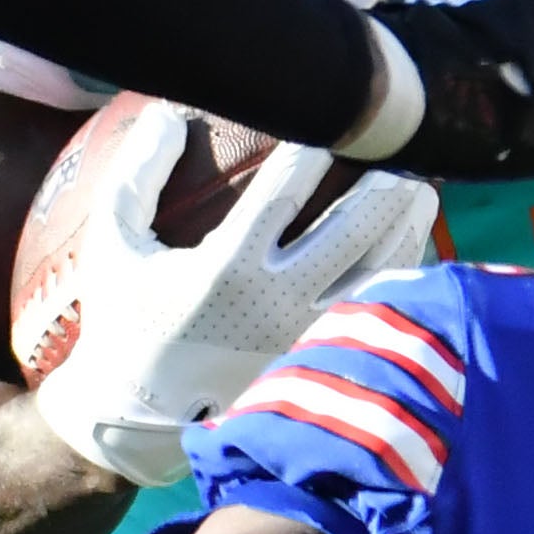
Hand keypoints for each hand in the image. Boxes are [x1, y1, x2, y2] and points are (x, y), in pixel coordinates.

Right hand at [26, 112, 437, 486]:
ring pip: (379, 271)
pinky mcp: (323, 363)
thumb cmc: (124, 323)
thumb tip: (170, 113)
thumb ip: (136, 177)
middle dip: (384, 181)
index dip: (312, 146)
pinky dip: (402, 271)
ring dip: (405, 224)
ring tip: (419, 186)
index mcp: (224, 271)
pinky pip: (379, 309)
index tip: (328, 114)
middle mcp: (275, 304)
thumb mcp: (114, 247)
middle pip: (354, 230)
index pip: (284, 193)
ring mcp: (308, 338)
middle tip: (402, 146)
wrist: (140, 419)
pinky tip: (408, 243)